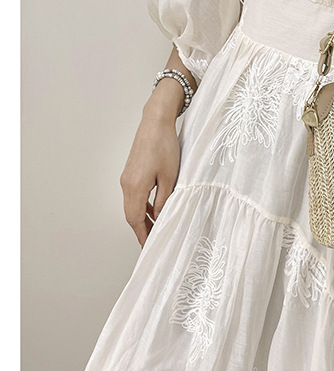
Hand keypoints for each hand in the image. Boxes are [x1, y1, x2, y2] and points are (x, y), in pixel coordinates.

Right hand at [119, 111, 179, 246]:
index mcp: (135, 187)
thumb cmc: (164, 146)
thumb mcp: (170, 177)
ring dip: (141, 218)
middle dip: (141, 229)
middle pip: (130, 214)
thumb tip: (158, 217)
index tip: (148, 247)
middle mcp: (126, 184)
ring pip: (131, 205)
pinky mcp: (130, 172)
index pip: (135, 219)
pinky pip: (133, 195)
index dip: (142, 235)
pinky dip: (141, 205)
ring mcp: (126, 177)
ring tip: (154, 228)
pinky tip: (151, 209)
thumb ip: (163, 199)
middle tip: (152, 241)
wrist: (155, 123)